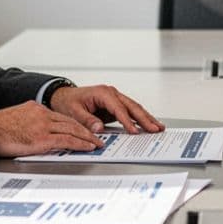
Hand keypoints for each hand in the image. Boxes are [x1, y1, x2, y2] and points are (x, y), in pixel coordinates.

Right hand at [0, 101, 104, 156]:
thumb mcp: (15, 119)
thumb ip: (28, 122)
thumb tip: (33, 130)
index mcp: (35, 109)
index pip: (60, 116)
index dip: (74, 124)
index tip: (82, 129)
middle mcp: (42, 114)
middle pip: (70, 121)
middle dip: (86, 130)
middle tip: (97, 136)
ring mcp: (43, 126)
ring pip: (73, 129)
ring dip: (88, 137)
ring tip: (97, 143)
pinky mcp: (42, 138)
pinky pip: (67, 140)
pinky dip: (80, 144)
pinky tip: (88, 147)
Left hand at [49, 84, 163, 134]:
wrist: (64, 97)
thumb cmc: (68, 102)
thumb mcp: (73, 112)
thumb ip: (86, 120)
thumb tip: (99, 128)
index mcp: (102, 93)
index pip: (118, 108)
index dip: (127, 120)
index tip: (134, 131)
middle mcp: (111, 93)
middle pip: (132, 106)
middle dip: (145, 118)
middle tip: (155, 128)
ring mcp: (115, 98)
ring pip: (135, 108)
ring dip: (147, 118)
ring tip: (158, 127)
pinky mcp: (116, 105)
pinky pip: (131, 112)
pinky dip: (140, 118)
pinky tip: (149, 124)